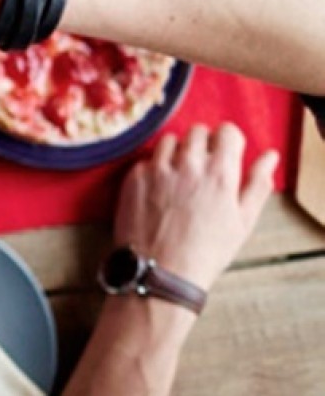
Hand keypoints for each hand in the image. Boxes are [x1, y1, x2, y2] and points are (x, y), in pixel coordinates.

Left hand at [115, 123, 277, 290]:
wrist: (161, 271)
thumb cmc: (206, 250)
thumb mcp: (243, 221)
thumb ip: (258, 184)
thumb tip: (269, 156)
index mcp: (221, 173)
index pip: (227, 131)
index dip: (228, 141)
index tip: (225, 154)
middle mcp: (189, 165)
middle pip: (198, 131)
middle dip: (203, 143)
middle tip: (202, 166)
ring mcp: (158, 168)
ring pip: (170, 139)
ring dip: (177, 151)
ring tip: (179, 175)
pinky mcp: (134, 176)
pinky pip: (146, 158)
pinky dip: (154, 167)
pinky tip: (158, 188)